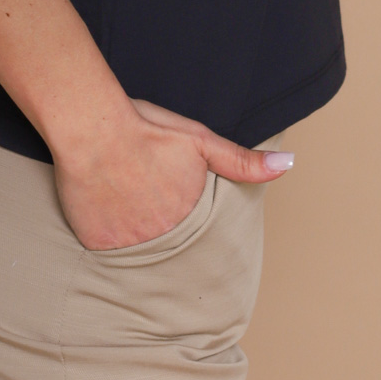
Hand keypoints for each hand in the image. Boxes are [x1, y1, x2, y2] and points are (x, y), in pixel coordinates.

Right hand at [52, 99, 293, 250]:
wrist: (92, 128)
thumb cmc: (145, 128)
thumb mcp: (200, 139)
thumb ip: (242, 160)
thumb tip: (288, 165)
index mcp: (190, 216)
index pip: (197, 234)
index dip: (183, 217)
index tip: (170, 202)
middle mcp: (163, 238)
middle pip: (169, 245)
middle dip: (160, 228)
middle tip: (146, 202)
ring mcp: (129, 246)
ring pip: (138, 251)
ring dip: (136, 235)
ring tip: (127, 205)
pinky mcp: (98, 245)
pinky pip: (107, 250)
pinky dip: (107, 236)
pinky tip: (103, 210)